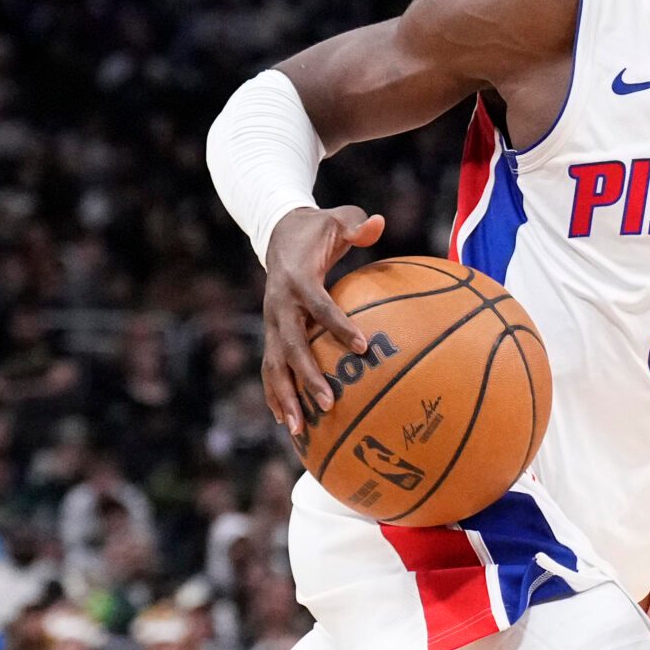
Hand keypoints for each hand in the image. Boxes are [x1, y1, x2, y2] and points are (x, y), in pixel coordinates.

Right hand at [259, 205, 386, 438]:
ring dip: (285, 398)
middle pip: (291, 346)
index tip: (362, 347)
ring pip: (274, 365)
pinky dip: (276, 396)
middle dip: (307, 376)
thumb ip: (358, 225)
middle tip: (328, 402)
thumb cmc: (316, 229)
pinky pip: (271, 369)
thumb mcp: (338, 219)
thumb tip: (378, 224)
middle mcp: (279, 305)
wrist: (276, 232)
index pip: (319, 306)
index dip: (338, 326)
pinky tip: (288, 424)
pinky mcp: (272, 333)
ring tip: (298, 430)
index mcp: (297, 279)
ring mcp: (272, 322)